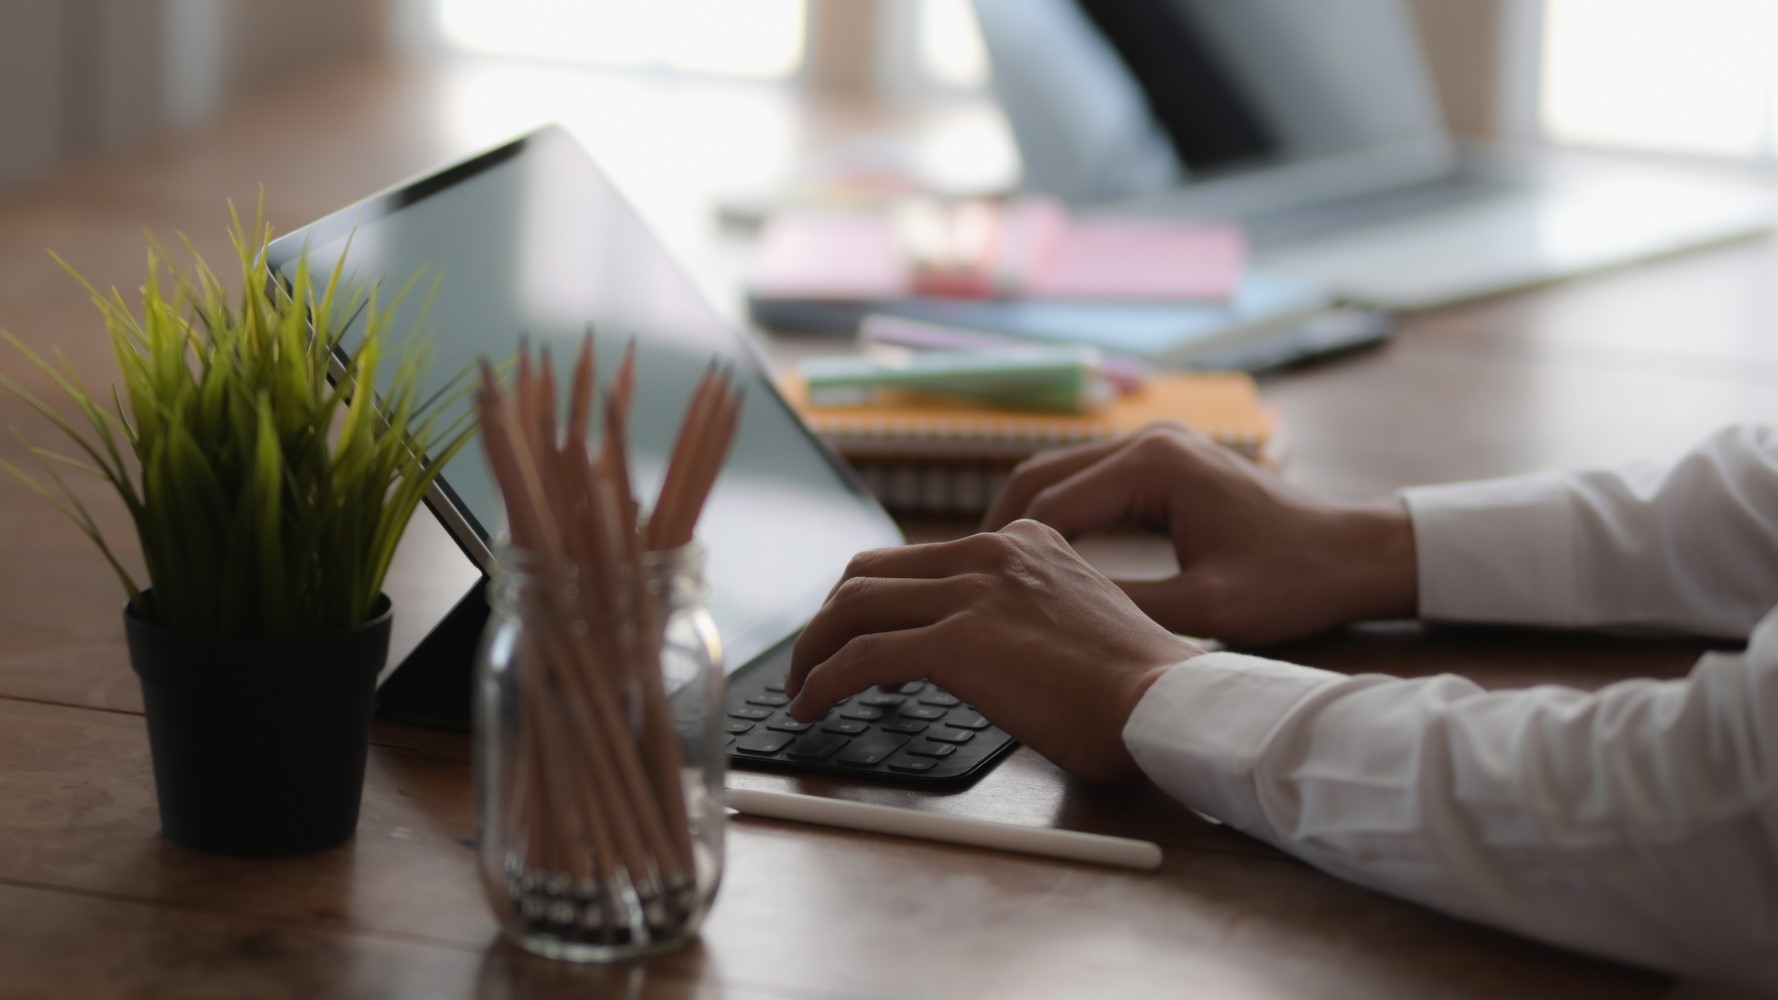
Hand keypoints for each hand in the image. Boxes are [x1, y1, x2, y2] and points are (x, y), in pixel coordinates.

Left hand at [785, 520, 1202, 781]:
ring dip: (813, 651)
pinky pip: (859, 658)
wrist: (1169, 702)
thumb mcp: (1080, 618)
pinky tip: (813, 710)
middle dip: (832, 618)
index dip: (878, 599)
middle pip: (871, 572)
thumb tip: (988, 653)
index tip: (864, 636)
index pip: (919, 557)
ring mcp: (971, 593)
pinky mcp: (955, 643)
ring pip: (852, 608)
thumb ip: (1026, 616)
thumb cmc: (1140, 685)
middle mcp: (991, 553)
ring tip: (803, 689)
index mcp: (1023, 542)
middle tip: (818, 660)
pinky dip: (822, 683)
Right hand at [981, 422, 1416, 645]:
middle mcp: (1148, 441)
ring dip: (1023, 520)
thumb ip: (1123, 604)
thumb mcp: (1205, 607)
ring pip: (1058, 474)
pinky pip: (1089, 482)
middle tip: (963, 584)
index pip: (1050, 505)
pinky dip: (1058, 516)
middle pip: (1039, 476)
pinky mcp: (1163, 461)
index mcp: (1154, 467)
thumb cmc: (1293, 582)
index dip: (1003, 554)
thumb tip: (1047, 618)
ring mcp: (1156, 445)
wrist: (1356, 552)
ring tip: (989, 575)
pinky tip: (1041, 561)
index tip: (967, 595)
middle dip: (997, 530)